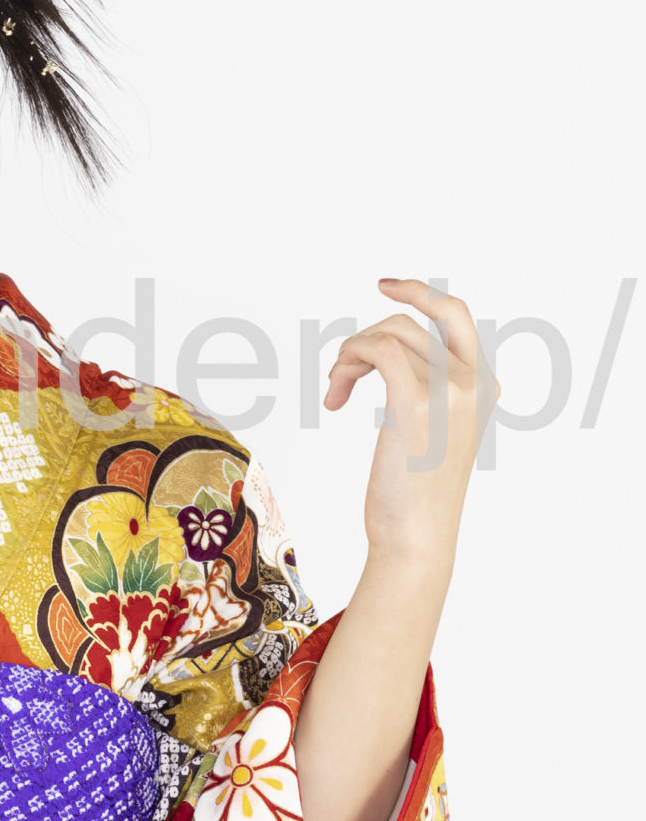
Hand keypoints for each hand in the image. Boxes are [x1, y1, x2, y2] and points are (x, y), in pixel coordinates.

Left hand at [323, 279, 500, 566]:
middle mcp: (475, 383)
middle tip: (346, 354)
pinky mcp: (417, 404)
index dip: (421, 294)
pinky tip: (334, 397)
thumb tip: (391, 357)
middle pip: (416, 322)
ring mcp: (450, 391)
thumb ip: (430, 391)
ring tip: (337, 391)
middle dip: (376, 325)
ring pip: (389, 336)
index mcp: (484, 386)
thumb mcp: (435, 430)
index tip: (387, 287)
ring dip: (349, 357)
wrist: (418, 533)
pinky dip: (347, 364)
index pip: (456, 317)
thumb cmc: (417, 490)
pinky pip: (378, 351)